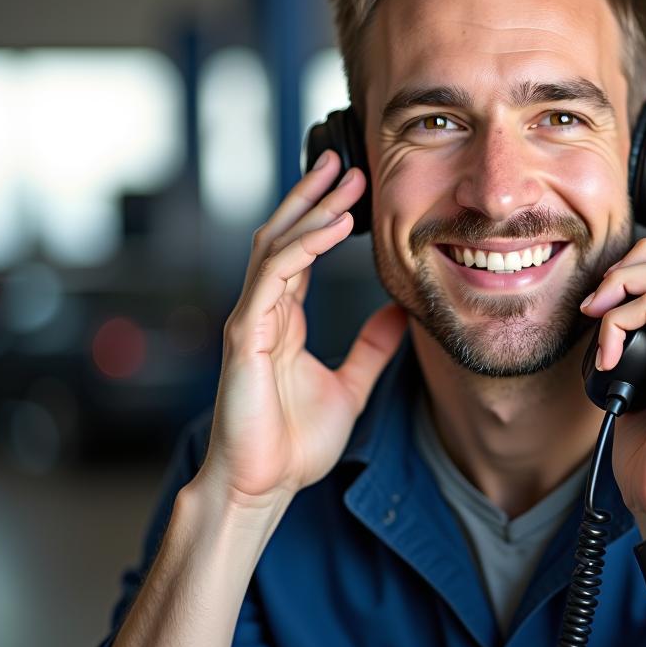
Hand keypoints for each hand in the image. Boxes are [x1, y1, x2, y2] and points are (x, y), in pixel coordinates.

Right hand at [198, 150, 406, 510]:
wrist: (263, 485)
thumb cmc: (294, 442)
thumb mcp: (350, 385)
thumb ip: (371, 348)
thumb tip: (400, 313)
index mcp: (283, 319)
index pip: (300, 251)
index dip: (324, 215)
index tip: (354, 187)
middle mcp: (263, 311)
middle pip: (284, 235)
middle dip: (314, 196)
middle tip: (346, 161)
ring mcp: (250, 320)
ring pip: (276, 246)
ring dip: (310, 209)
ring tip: (343, 180)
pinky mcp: (245, 336)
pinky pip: (273, 277)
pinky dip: (303, 246)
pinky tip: (333, 225)